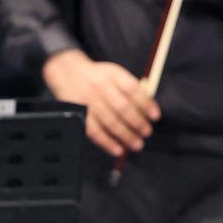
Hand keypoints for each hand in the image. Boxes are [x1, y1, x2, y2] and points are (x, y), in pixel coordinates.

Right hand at [42, 49, 159, 156]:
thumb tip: (148, 108)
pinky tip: (118, 150)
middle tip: (147, 132)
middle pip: (122, 107)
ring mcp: (89, 101)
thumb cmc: (98, 76)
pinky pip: (94, 131)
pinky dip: (107, 143)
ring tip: (137, 144)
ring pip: (110, 121)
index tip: (156, 116)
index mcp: (112, 74)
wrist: (67, 72)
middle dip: (137, 123)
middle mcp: (100, 87)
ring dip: (125, 135)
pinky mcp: (79, 114)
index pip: (132, 89)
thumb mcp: (114, 73)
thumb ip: (131, 87)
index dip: (146, 104)